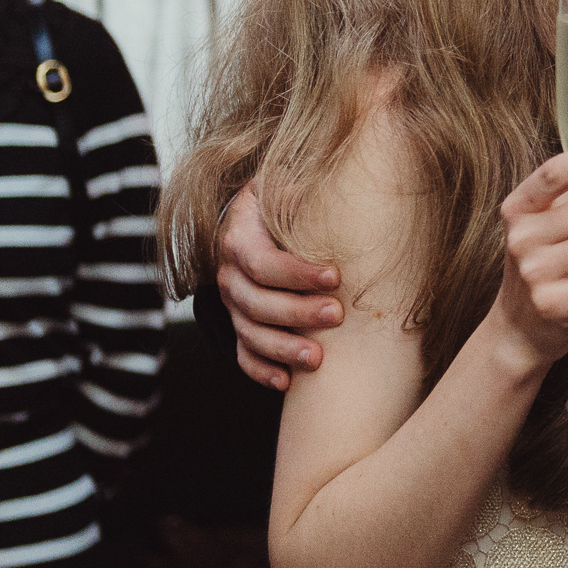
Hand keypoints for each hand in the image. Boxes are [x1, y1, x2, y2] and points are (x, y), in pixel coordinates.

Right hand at [217, 179, 343, 390]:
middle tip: (337, 315)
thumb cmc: (277, 201)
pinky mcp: (239, 324)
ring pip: (249, 333)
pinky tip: (286, 382)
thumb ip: (291, 191)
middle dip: (298, 312)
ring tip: (317, 359)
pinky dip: (261, 370)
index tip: (335, 277)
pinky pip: (243, 353)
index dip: (296, 273)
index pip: (262, 263)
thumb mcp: (279, 185)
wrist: (250, 218)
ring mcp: (232, 304)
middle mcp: (229, 276)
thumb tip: (304, 192)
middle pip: (256, 302)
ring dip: (282, 349)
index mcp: (239, 240)